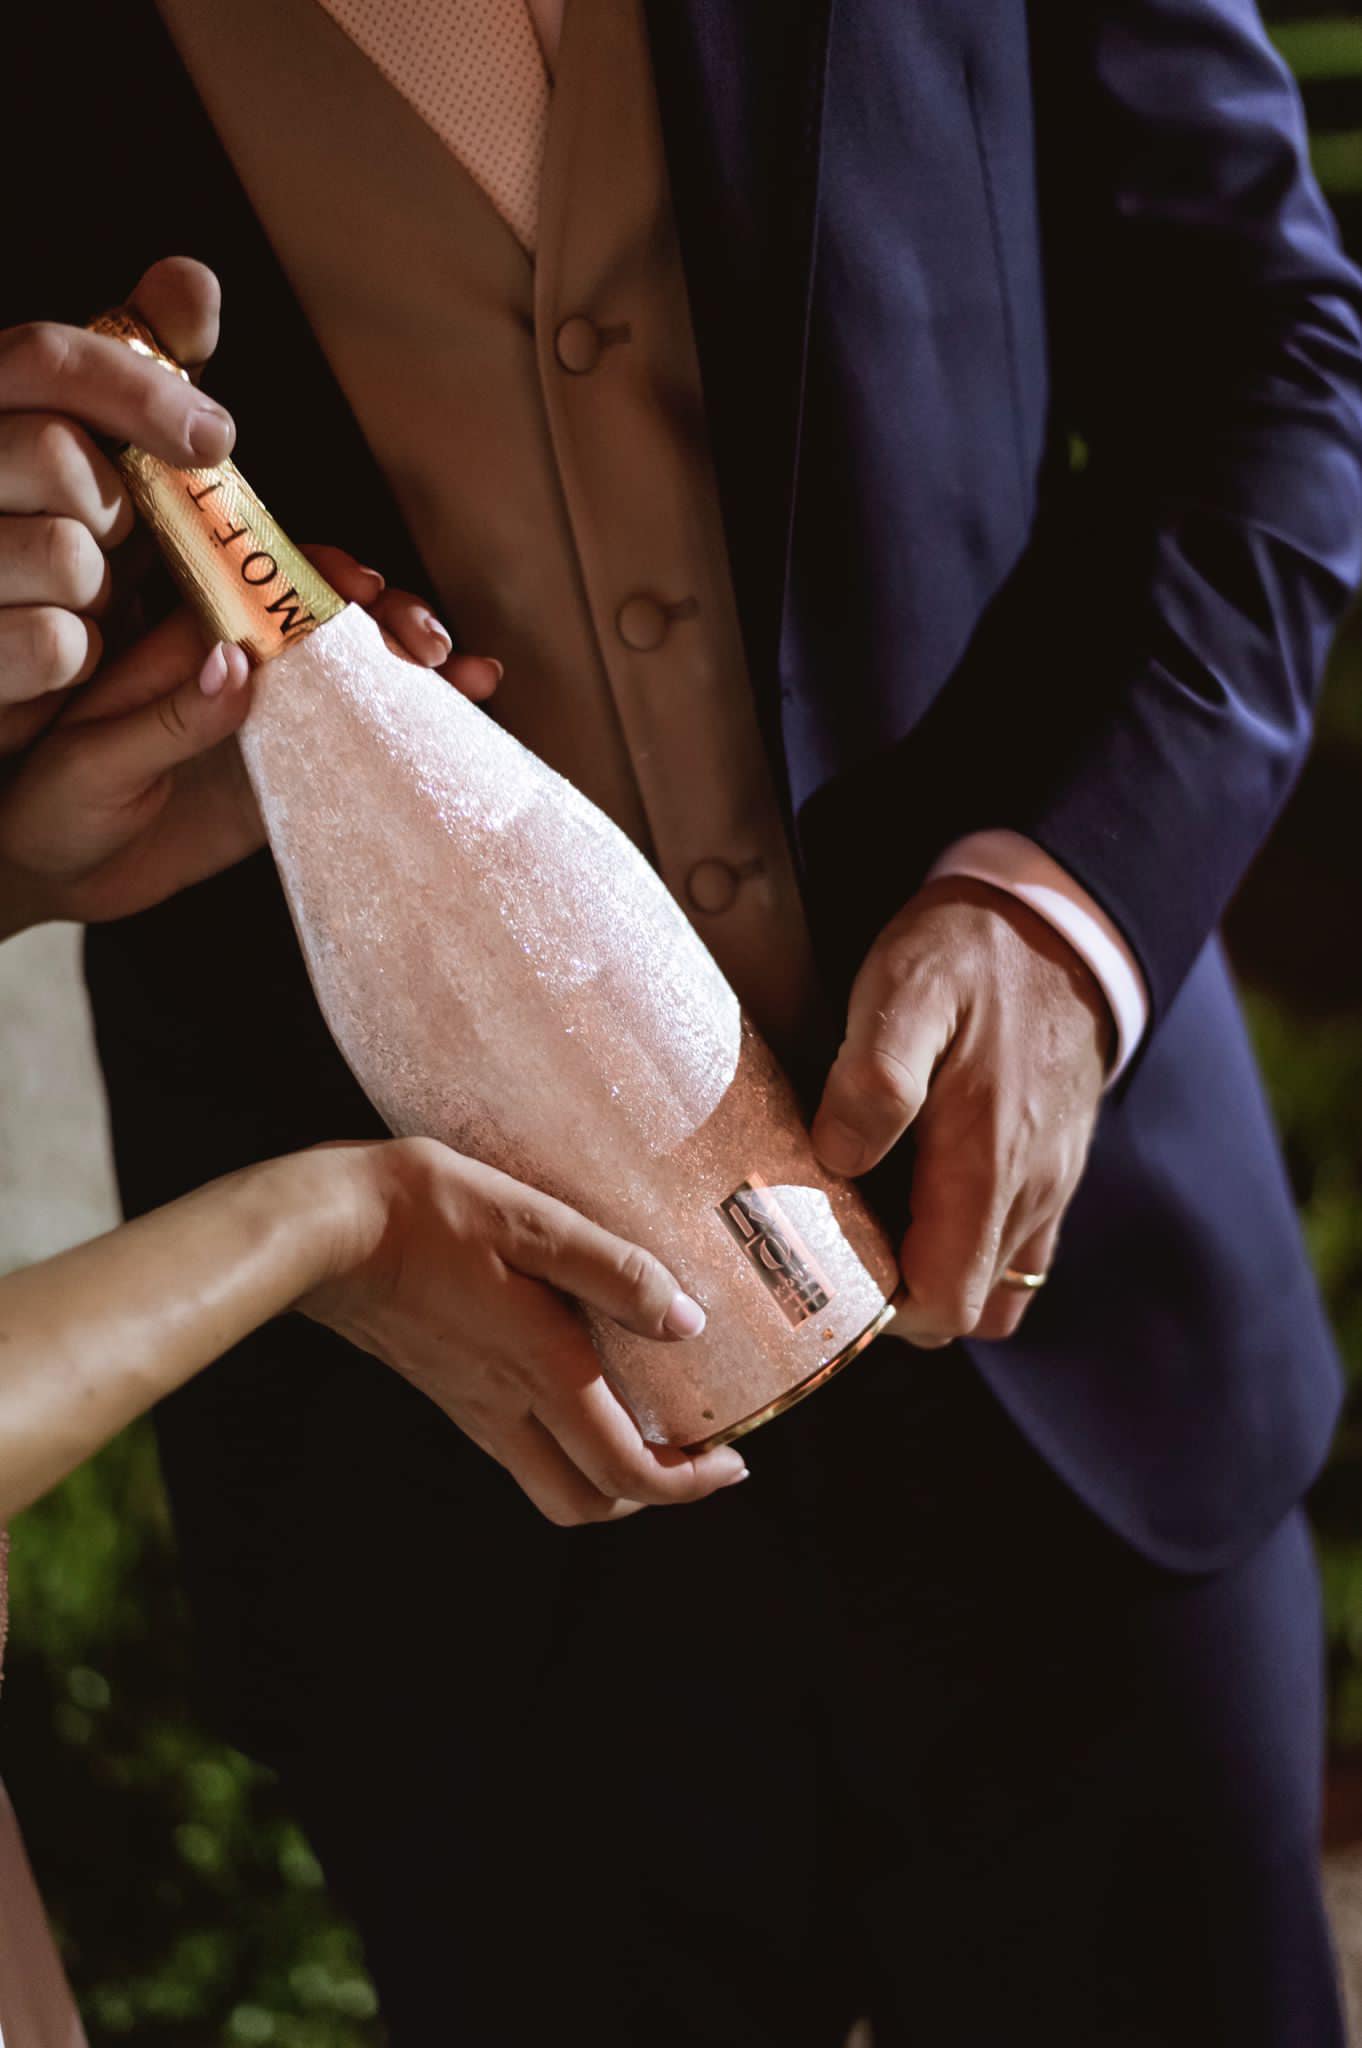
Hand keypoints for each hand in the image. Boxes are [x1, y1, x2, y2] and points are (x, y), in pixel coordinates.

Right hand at [0, 256, 235, 754]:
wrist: (1, 704)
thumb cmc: (46, 557)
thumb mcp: (96, 463)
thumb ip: (138, 371)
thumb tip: (192, 280)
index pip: (47, 357)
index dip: (139, 388)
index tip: (218, 439)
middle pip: (59, 456)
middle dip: (119, 514)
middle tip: (115, 550)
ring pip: (63, 556)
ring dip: (99, 598)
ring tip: (75, 608)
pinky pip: (52, 644)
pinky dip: (75, 662)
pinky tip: (57, 664)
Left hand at [0, 547, 501, 934]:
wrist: (58, 881)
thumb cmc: (52, 810)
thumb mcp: (94, 765)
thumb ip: (169, 716)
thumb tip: (238, 663)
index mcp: (182, 647)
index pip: (263, 590)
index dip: (320, 577)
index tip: (363, 589)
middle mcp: (240, 673)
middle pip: (330, 623)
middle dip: (388, 619)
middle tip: (425, 645)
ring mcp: (275, 723)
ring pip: (359, 678)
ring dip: (417, 666)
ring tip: (467, 674)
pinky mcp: (298, 778)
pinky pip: (364, 746)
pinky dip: (419, 727)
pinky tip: (469, 711)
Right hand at [301, 1138, 748, 1525]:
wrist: (325, 1229)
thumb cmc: (427, 1212)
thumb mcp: (532, 1219)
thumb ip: (614, 1270)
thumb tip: (688, 1321)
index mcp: (540, 1370)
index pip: (626, 1470)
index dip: (689, 1484)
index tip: (734, 1463)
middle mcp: (506, 1405)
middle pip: (586, 1500)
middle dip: (650, 1493)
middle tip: (695, 1451)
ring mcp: (470, 1403)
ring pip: (550, 1479)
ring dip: (607, 1470)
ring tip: (649, 1419)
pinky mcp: (446, 1386)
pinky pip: (518, 1443)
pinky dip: (566, 1438)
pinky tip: (578, 1380)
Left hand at [811, 878, 1109, 1343]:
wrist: (1058, 920)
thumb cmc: (974, 954)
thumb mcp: (907, 991)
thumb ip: (876, 1080)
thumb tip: (839, 1160)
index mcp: (988, 1163)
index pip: (944, 1303)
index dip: (883, 1312)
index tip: (826, 1272)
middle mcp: (1029, 1191)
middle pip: (965, 1307)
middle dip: (897, 1300)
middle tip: (831, 1246)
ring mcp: (1048, 1185)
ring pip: (993, 1285)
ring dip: (933, 1276)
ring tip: (866, 1227)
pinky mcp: (1052, 1169)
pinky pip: (1016, 1250)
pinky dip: (967, 1250)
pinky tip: (913, 1203)